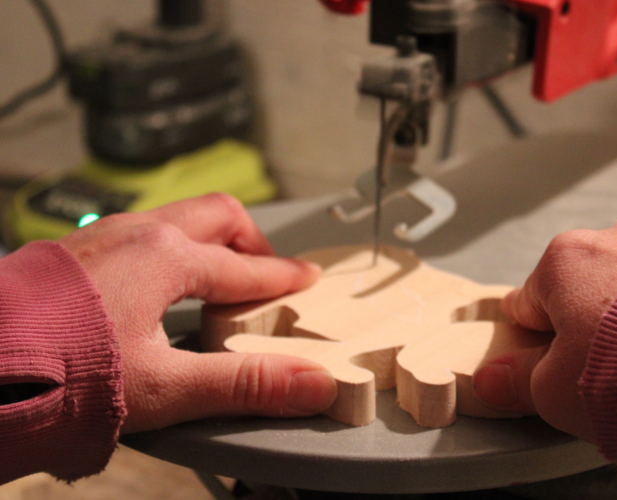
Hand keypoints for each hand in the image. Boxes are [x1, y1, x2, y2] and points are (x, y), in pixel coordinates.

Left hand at [59, 193, 336, 433]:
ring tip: (218, 274)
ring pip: (177, 217)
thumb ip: (245, 385)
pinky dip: (172, 246)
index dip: (282, 277)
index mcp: (166, 258)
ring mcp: (103, 238)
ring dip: (210, 239)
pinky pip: (142, 230)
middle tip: (267, 271)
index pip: (245, 268)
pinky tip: (158, 282)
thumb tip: (312, 384)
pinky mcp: (76, 251)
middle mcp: (137, 235)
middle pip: (217, 216)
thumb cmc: (58, 375)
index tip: (306, 279)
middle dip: (251, 240)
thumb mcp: (166, 387)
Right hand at [472, 218, 616, 440]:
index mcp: (562, 261)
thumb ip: (517, 382)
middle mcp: (614, 239)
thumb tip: (494, 381)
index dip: (532, 340)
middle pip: (583, 291)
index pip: (528, 301)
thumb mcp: (554, 391)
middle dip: (590, 329)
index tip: (544, 364)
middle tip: (603, 375)